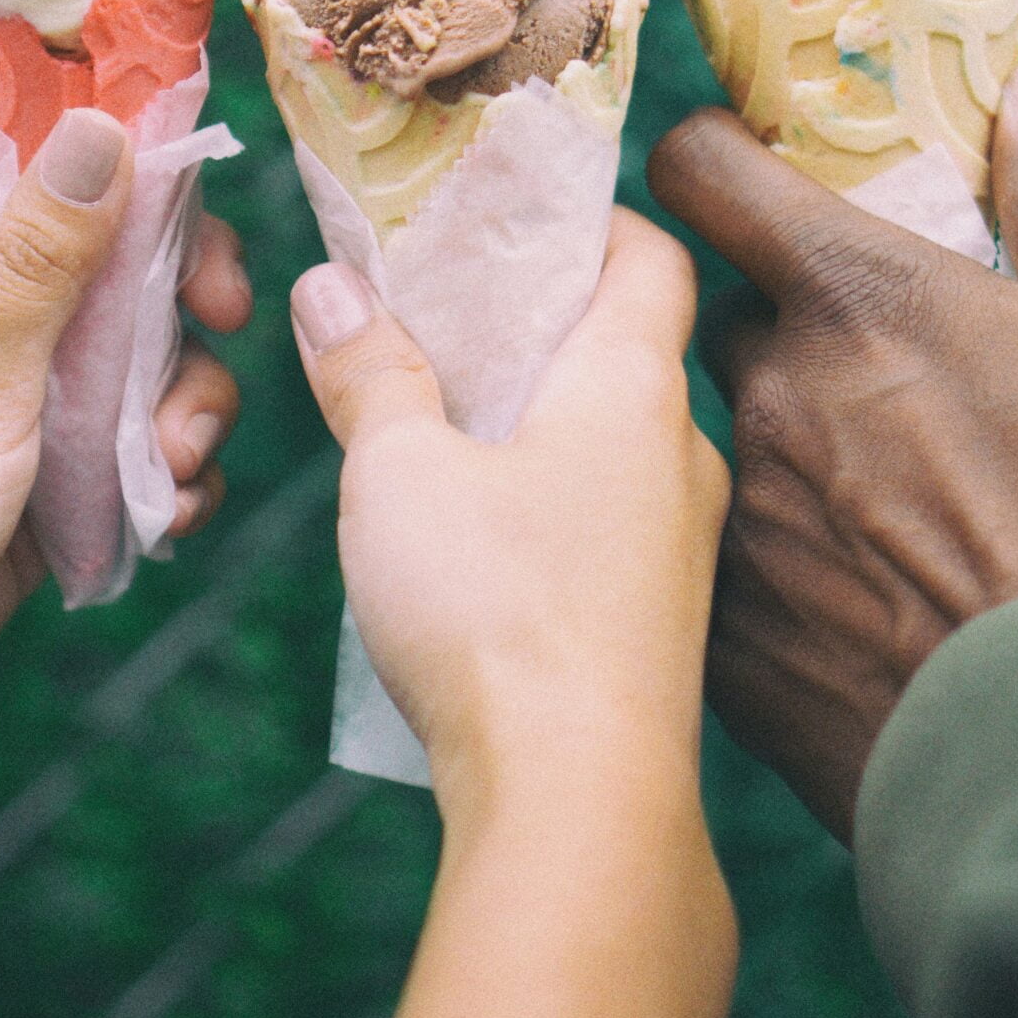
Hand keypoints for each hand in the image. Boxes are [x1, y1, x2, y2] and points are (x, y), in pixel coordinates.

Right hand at [289, 210, 730, 828]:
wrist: (581, 806)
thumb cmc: (496, 612)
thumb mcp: (398, 471)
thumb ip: (369, 371)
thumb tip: (335, 287)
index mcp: (633, 384)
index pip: (649, 254)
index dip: (587, 218)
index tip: (512, 211)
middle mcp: (682, 454)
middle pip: (626, 348)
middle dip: (538, 321)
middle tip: (444, 311)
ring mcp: (680, 547)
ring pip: (615, 444)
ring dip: (539, 419)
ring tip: (441, 421)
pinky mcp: (658, 625)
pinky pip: (608, 523)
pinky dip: (550, 499)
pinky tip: (477, 535)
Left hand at [648, 58, 1017, 841]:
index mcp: (862, 302)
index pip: (703, 175)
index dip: (716, 164)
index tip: (746, 177)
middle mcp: (770, 402)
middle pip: (722, 327)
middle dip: (783, 337)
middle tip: (881, 386)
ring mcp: (741, 535)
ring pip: (724, 457)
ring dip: (785, 464)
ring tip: (897, 525)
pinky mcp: (733, 659)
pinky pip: (724, 582)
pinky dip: (778, 582)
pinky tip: (872, 622)